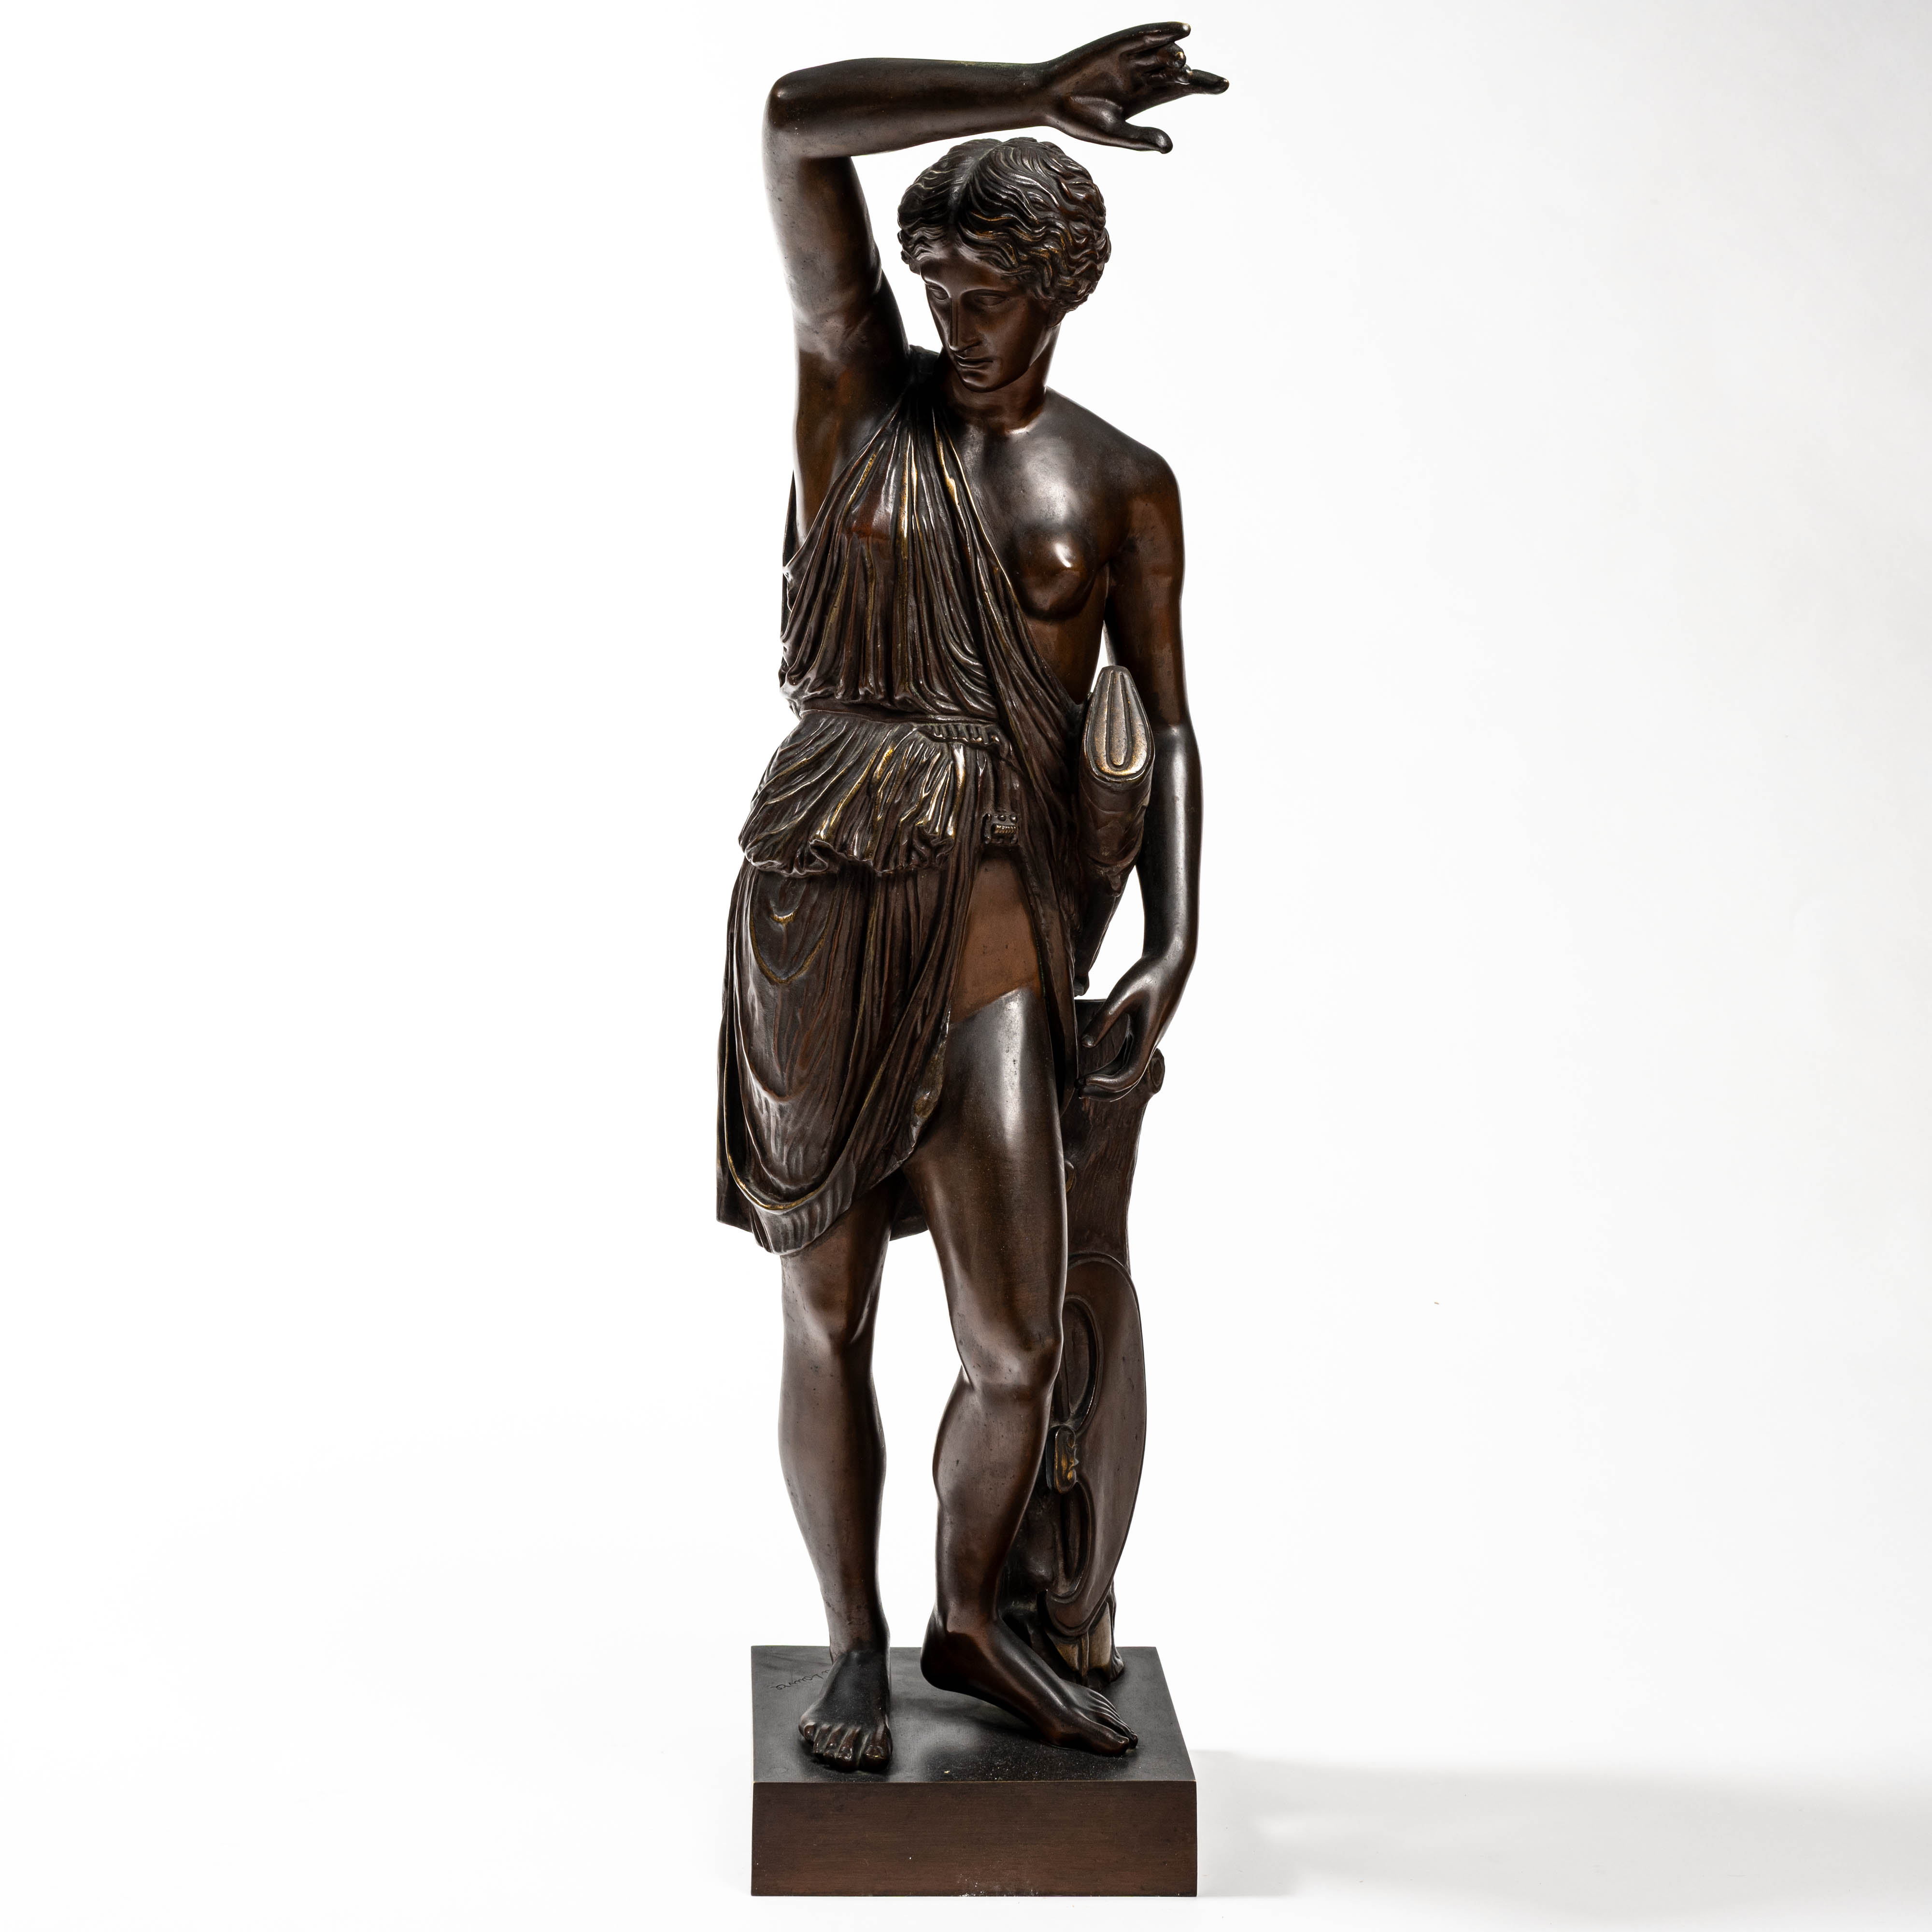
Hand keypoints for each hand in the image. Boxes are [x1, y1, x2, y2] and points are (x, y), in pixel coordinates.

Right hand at [1036, 22, 1228, 153]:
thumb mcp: (1113, 133)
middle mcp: (1141, 75)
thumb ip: (1140, 139)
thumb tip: (1169, 146)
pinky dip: (1162, 31)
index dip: (1202, 83)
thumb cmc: (1079, 120)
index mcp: (1144, 98)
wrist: (1049, 99)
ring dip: (1174, 55)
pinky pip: (1145, 35)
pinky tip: (1181, 30)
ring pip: (1162, 53)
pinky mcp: (1117, 44)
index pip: (1180, 88)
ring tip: (1180, 63)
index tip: (1223, 84)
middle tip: (1202, 79)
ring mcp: (1130, 58)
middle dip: (1191, 74)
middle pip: (1176, 70)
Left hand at [1080, 949, 1189, 1095]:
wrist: (1171, 962)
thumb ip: (1104, 1019)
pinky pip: (1127, 1059)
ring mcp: (1147, 1039)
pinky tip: (1094, 1069)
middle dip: (1104, 1090)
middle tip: (1077, 1089)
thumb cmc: (1148, 974)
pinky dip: (1111, 1069)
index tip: (1082, 1079)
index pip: (1128, 1076)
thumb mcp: (1123, 993)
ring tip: (1080, 1083)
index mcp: (1146, 1038)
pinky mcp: (1143, 1033)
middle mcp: (1149, 1044)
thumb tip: (1084, 1045)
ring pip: (1127, 1071)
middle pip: (1128, 1081)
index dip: (1105, 1083)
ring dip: (1106, 1081)